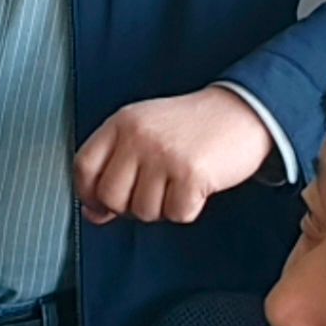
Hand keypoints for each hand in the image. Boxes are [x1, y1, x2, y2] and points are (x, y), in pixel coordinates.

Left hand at [75, 88, 279, 225]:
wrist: (241, 111)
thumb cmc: (191, 127)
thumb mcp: (145, 132)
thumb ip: (116, 166)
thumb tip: (93, 213)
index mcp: (121, 123)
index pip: (84, 166)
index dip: (88, 193)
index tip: (100, 204)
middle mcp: (138, 136)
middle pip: (111, 197)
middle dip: (129, 207)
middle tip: (152, 193)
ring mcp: (164, 155)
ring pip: (144, 211)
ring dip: (162, 207)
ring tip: (177, 183)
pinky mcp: (191, 173)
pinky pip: (177, 214)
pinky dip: (188, 209)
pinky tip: (196, 187)